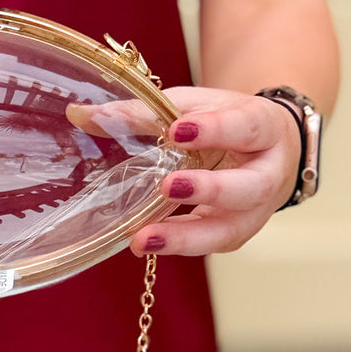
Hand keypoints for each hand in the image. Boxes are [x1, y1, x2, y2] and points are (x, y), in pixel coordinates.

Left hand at [126, 86, 302, 257]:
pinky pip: (210, 244)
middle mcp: (269, 174)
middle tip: (168, 186)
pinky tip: (148, 243)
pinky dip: (179, 244)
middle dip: (208, 189)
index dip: (215, 129)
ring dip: (186, 237)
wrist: (266, 149)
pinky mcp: (236, 234)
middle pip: (248, 188)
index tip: (177, 129)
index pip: (245, 126)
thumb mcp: (193, 107)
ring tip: (144, 239)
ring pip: (228, 231)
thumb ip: (143, 112)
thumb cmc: (228, 122)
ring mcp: (255, 211)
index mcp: (265, 128)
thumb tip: (81, 114)